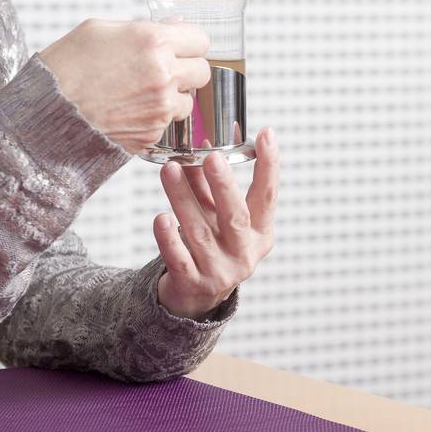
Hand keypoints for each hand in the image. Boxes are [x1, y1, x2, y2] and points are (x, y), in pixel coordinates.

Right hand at [39, 19, 211, 154]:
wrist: (43, 114)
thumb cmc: (64, 67)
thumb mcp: (98, 29)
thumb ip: (142, 26)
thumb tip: (173, 26)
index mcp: (153, 41)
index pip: (201, 40)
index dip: (189, 42)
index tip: (179, 46)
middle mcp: (163, 75)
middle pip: (202, 72)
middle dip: (186, 69)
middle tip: (164, 69)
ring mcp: (160, 109)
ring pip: (189, 102)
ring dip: (174, 97)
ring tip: (142, 93)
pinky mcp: (151, 135)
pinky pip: (167, 124)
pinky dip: (155, 118)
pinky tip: (129, 111)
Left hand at [153, 127, 278, 319]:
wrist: (196, 297)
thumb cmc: (211, 245)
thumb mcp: (216, 216)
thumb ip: (210, 185)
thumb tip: (201, 143)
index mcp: (259, 234)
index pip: (267, 196)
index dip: (269, 165)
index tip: (267, 134)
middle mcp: (244, 254)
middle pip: (235, 217)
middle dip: (223, 185)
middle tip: (211, 156)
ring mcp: (219, 271)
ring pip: (199, 231)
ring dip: (183, 198)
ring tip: (169, 170)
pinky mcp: (192, 283)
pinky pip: (179, 258)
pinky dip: (169, 238)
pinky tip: (161, 218)